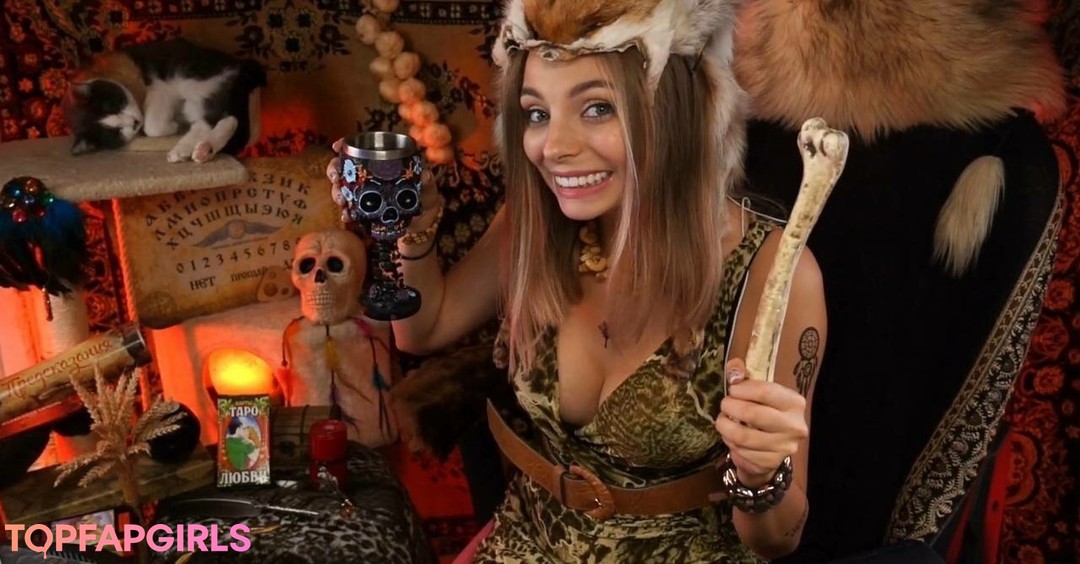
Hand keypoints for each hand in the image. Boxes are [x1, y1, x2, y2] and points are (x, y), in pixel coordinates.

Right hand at [326, 137, 440, 224]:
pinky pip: (350, 208)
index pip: (362, 147)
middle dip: (334, 170)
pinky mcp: (364, 209)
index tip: (336, 146)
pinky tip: (347, 216)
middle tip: (336, 179)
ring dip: (337, 192)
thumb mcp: (428, 188)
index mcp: (384, 161)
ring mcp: (365, 191)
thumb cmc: (426, 197)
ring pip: (342, 187)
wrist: (422, 222)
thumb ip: (428, 182)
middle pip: (344, 166)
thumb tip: (426, 175)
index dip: (345, 144)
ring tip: (342, 201)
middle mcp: (370, 173)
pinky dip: (346, 212)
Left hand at [714, 358, 807, 486]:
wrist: (771, 449)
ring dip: (726, 427)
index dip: (742, 389)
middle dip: (731, 408)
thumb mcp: (758, 392)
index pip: (765, 391)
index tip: (732, 389)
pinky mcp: (771, 463)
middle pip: (753, 414)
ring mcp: (784, 447)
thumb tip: (733, 367)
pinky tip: (731, 438)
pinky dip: (730, 444)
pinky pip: (742, 452)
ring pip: (743, 437)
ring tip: (723, 422)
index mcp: (795, 403)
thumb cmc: (764, 413)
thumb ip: (744, 376)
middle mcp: (794, 426)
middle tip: (724, 406)